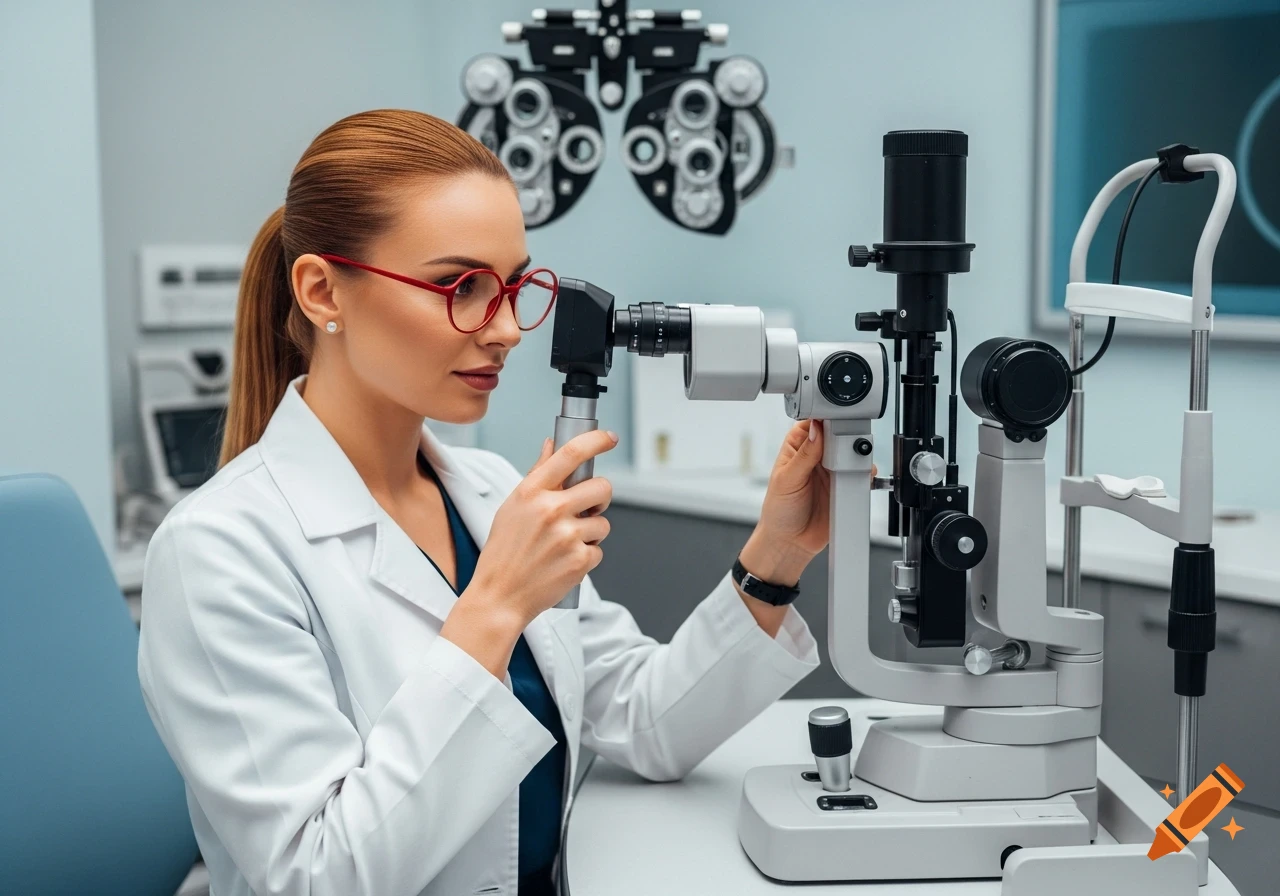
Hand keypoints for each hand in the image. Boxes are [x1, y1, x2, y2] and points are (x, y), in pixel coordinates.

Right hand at [469, 430, 617, 623]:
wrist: (499, 596)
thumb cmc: (503, 552)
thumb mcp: (512, 507)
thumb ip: (537, 475)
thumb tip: (550, 445)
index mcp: (531, 492)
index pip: (571, 454)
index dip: (596, 441)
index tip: (609, 438)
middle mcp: (550, 510)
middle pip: (601, 487)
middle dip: (600, 498)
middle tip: (587, 508)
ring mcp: (567, 535)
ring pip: (603, 522)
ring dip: (591, 532)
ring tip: (564, 544)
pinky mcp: (580, 560)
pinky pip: (598, 549)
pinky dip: (586, 556)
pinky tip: (564, 562)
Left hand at [743, 420, 875, 586]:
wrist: (792, 543)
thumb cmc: (779, 510)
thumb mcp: (786, 480)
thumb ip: (803, 455)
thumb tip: (817, 429)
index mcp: (797, 447)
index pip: (814, 422)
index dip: (824, 418)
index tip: (834, 418)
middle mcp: (816, 456)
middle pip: (837, 433)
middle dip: (845, 435)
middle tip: (847, 442)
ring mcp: (833, 471)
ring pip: (852, 453)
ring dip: (856, 454)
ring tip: (852, 462)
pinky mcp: (846, 486)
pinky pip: (861, 474)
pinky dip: (865, 473)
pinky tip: (861, 476)